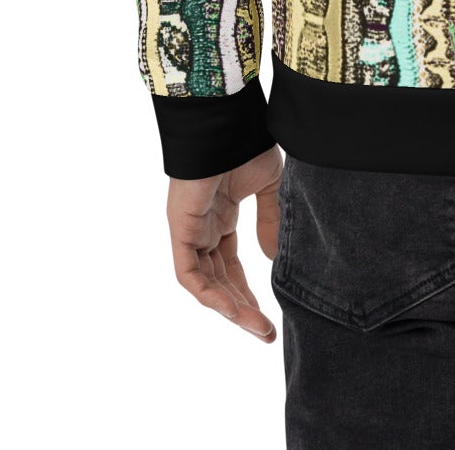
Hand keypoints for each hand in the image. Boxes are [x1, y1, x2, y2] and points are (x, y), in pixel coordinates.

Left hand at [166, 145, 283, 338]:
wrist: (226, 122)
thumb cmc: (246, 143)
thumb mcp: (269, 186)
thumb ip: (271, 222)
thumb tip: (274, 260)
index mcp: (221, 218)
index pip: (230, 267)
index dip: (248, 292)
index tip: (269, 315)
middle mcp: (204, 228)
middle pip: (219, 281)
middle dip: (242, 308)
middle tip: (266, 332)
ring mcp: (190, 230)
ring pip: (205, 283)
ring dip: (230, 308)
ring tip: (257, 327)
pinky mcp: (180, 229)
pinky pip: (189, 273)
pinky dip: (209, 294)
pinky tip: (232, 309)